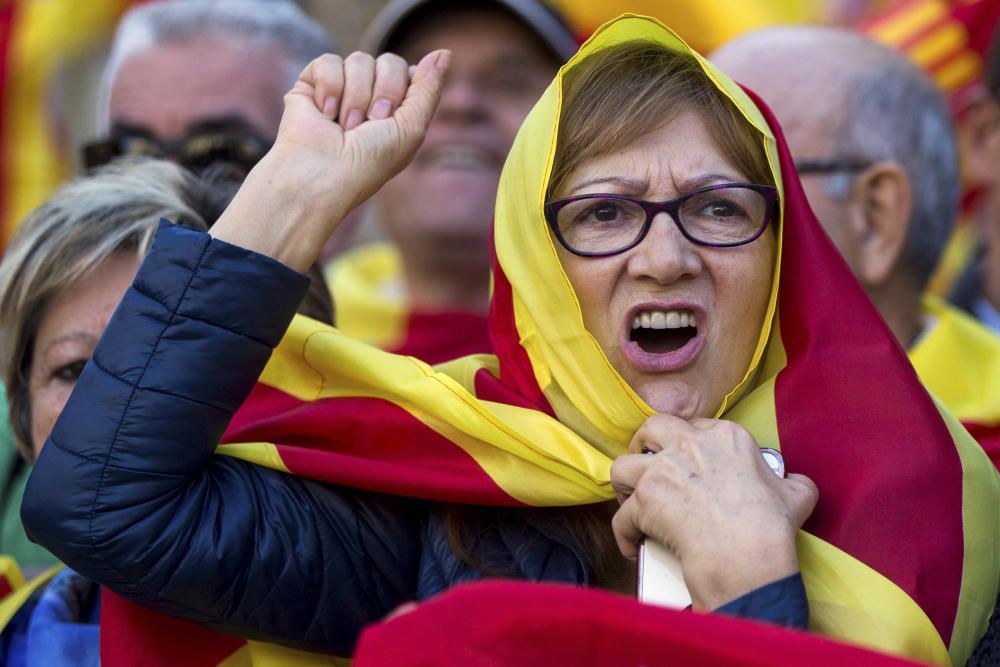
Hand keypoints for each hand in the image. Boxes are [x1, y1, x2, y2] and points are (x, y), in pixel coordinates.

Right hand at [211, 49, 450, 270]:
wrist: (322, 173)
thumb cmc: (369, 162)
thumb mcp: (412, 128)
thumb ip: (429, 89)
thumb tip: (445, 52)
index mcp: (396, 110)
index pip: (411, 73)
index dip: (404, 90)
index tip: (393, 117)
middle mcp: (370, 97)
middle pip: (389, 61)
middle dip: (383, 93)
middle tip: (370, 124)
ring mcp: (341, 89)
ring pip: (359, 60)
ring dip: (356, 97)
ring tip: (345, 127)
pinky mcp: (311, 84)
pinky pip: (328, 61)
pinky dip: (329, 88)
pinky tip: (325, 113)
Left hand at [610, 413, 817, 610]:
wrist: (747, 554)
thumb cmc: (772, 526)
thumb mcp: (797, 494)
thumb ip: (792, 481)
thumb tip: (796, 482)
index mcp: (725, 437)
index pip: (694, 426)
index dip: (686, 442)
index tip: (686, 460)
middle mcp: (689, 445)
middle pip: (651, 428)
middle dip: (643, 443)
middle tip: (647, 463)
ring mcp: (662, 471)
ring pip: (621, 466)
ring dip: (622, 484)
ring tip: (629, 499)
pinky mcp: (645, 501)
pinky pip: (621, 517)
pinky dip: (623, 534)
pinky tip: (632, 546)